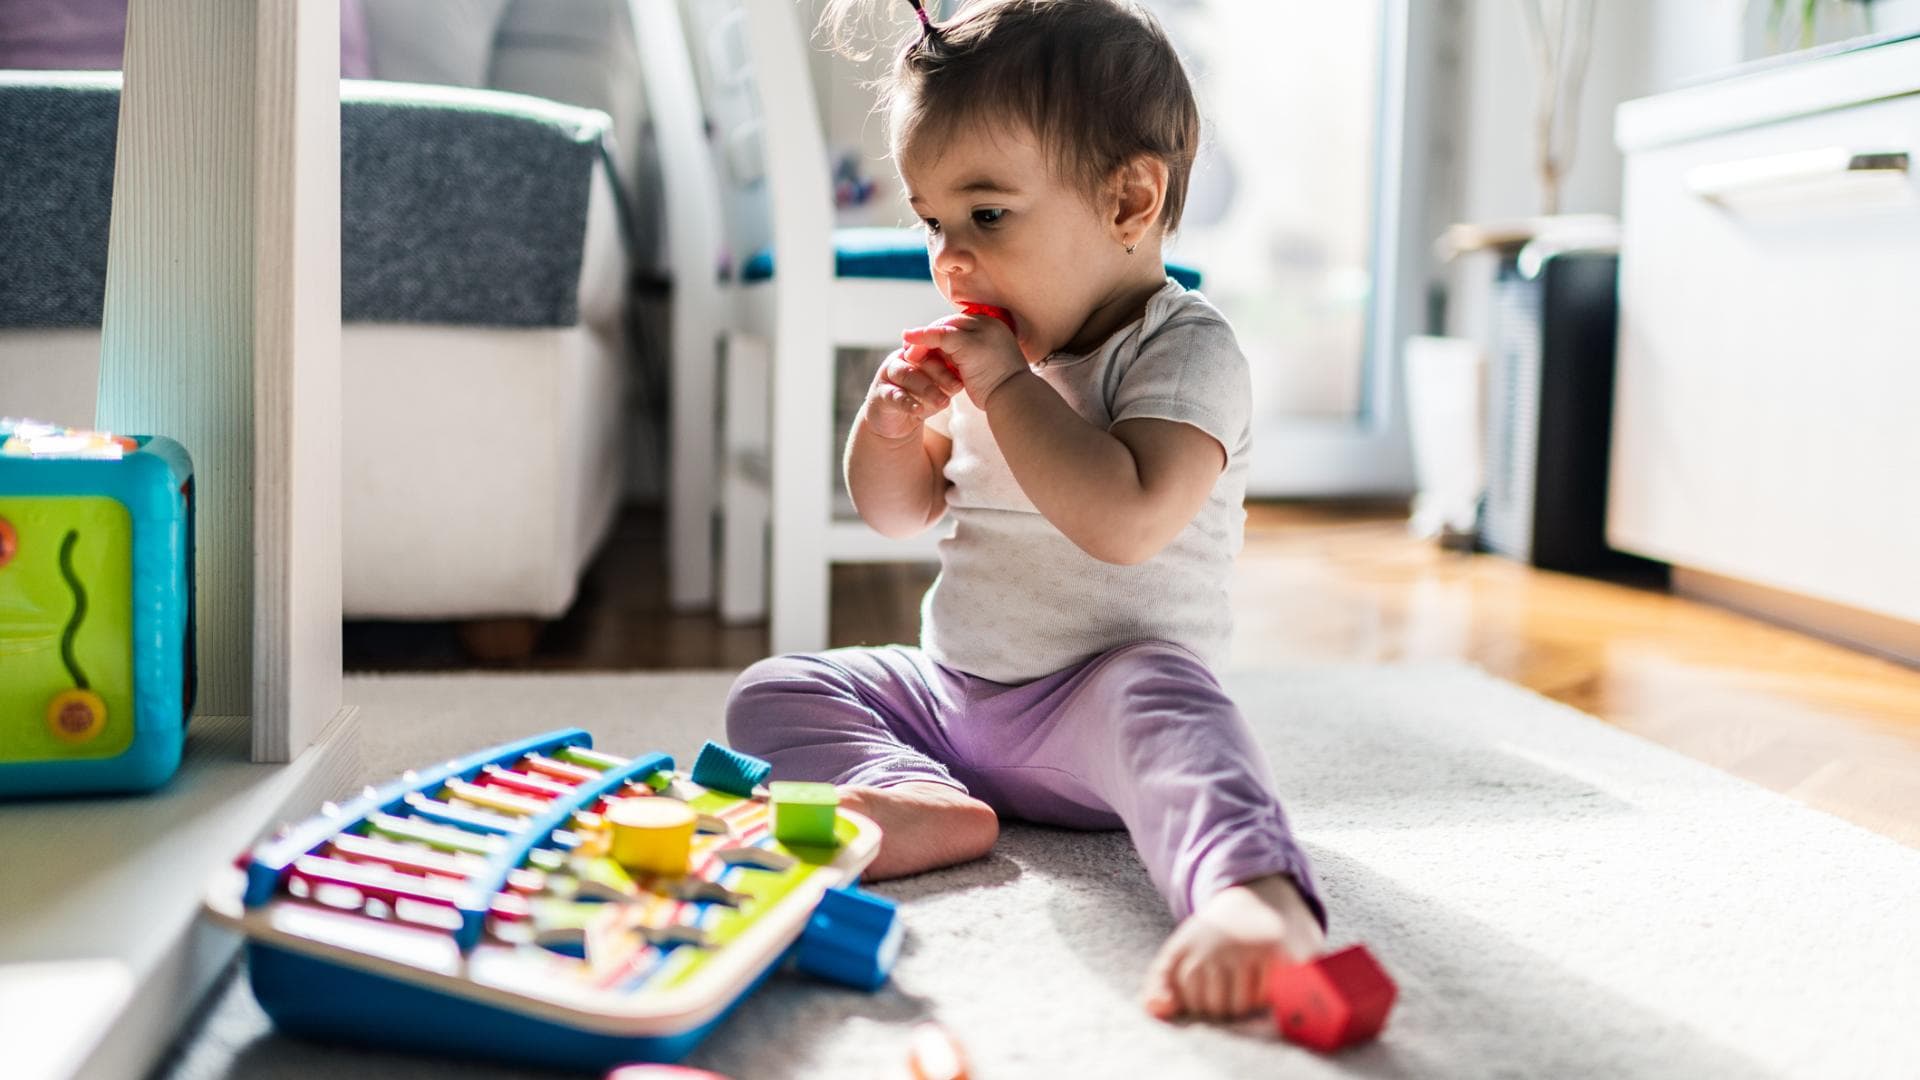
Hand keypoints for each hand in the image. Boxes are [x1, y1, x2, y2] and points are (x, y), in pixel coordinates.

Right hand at [860, 344, 964, 442]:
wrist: (895, 422)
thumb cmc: (920, 399)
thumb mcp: (938, 387)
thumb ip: (950, 376)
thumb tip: (970, 372)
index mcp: (917, 352)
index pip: (931, 347)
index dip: (947, 356)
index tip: (965, 367)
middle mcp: (900, 359)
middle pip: (920, 359)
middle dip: (940, 373)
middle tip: (958, 387)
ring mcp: (888, 375)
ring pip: (907, 375)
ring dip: (927, 388)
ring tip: (944, 402)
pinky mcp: (879, 394)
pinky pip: (894, 395)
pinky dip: (907, 403)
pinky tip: (919, 410)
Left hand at [900, 311, 1026, 409]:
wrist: (1014, 399)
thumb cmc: (1000, 389)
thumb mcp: (984, 365)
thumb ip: (970, 354)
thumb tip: (951, 356)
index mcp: (994, 327)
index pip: (961, 324)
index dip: (941, 333)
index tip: (925, 345)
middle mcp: (988, 324)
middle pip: (950, 323)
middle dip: (929, 334)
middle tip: (909, 346)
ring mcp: (980, 331)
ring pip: (943, 328)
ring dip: (923, 338)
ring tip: (908, 352)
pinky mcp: (969, 343)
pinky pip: (939, 336)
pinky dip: (921, 337)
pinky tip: (907, 343)